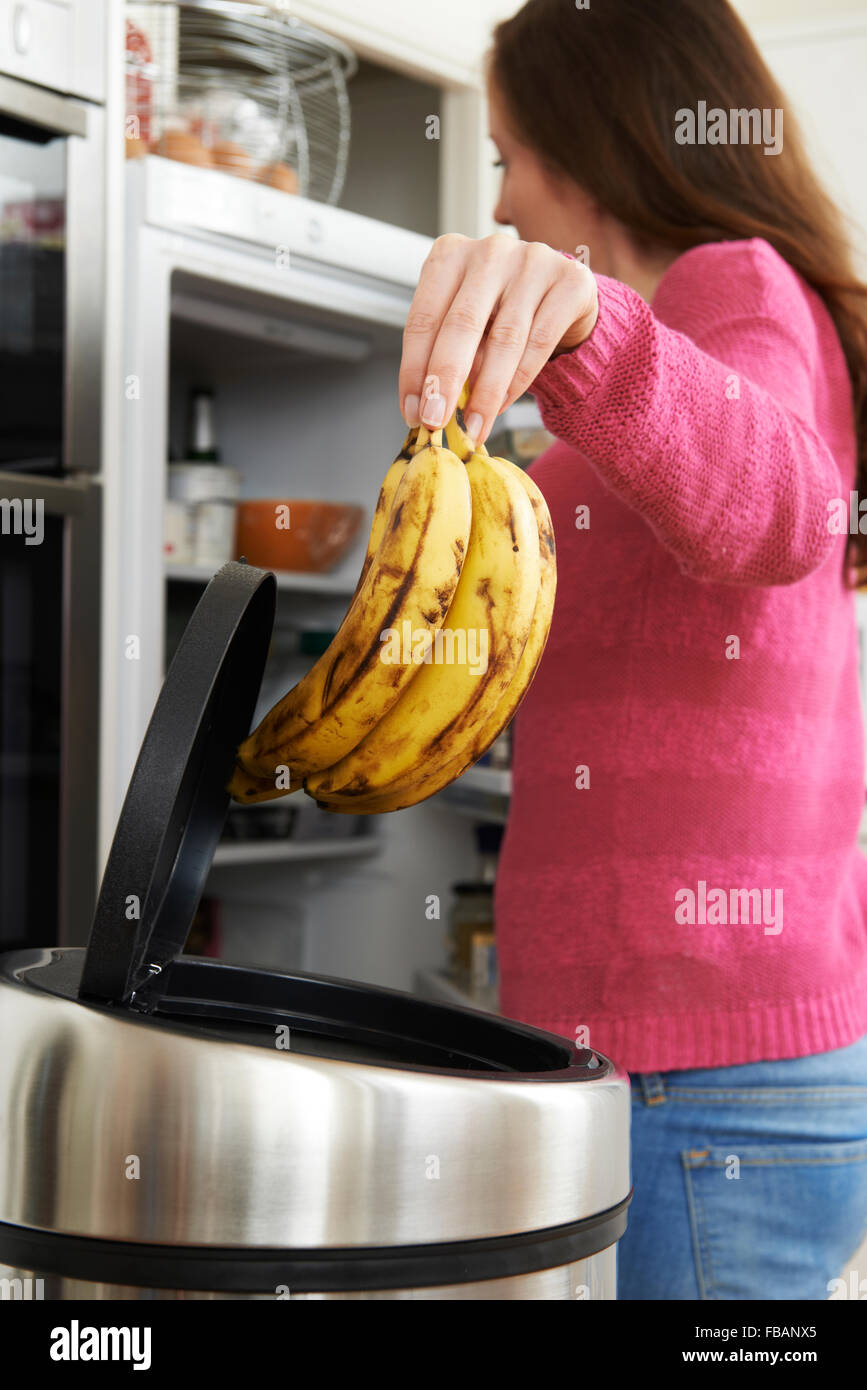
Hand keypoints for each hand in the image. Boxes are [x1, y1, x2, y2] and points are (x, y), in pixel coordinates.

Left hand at [399, 232, 597, 445]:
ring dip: (485, 392)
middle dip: (444, 381)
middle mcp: (490, 251)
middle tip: (435, 421)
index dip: (414, 370)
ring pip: (504, 339)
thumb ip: (449, 353)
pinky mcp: (571, 281)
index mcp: (450, 254)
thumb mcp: (467, 325)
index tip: (411, 411)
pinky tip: (503, 406)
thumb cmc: (502, 312)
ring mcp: (533, 260)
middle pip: (461, 325)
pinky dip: (518, 381)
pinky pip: (540, 341)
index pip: (423, 318)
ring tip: (474, 427)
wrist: (562, 296)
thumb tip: (430, 405)